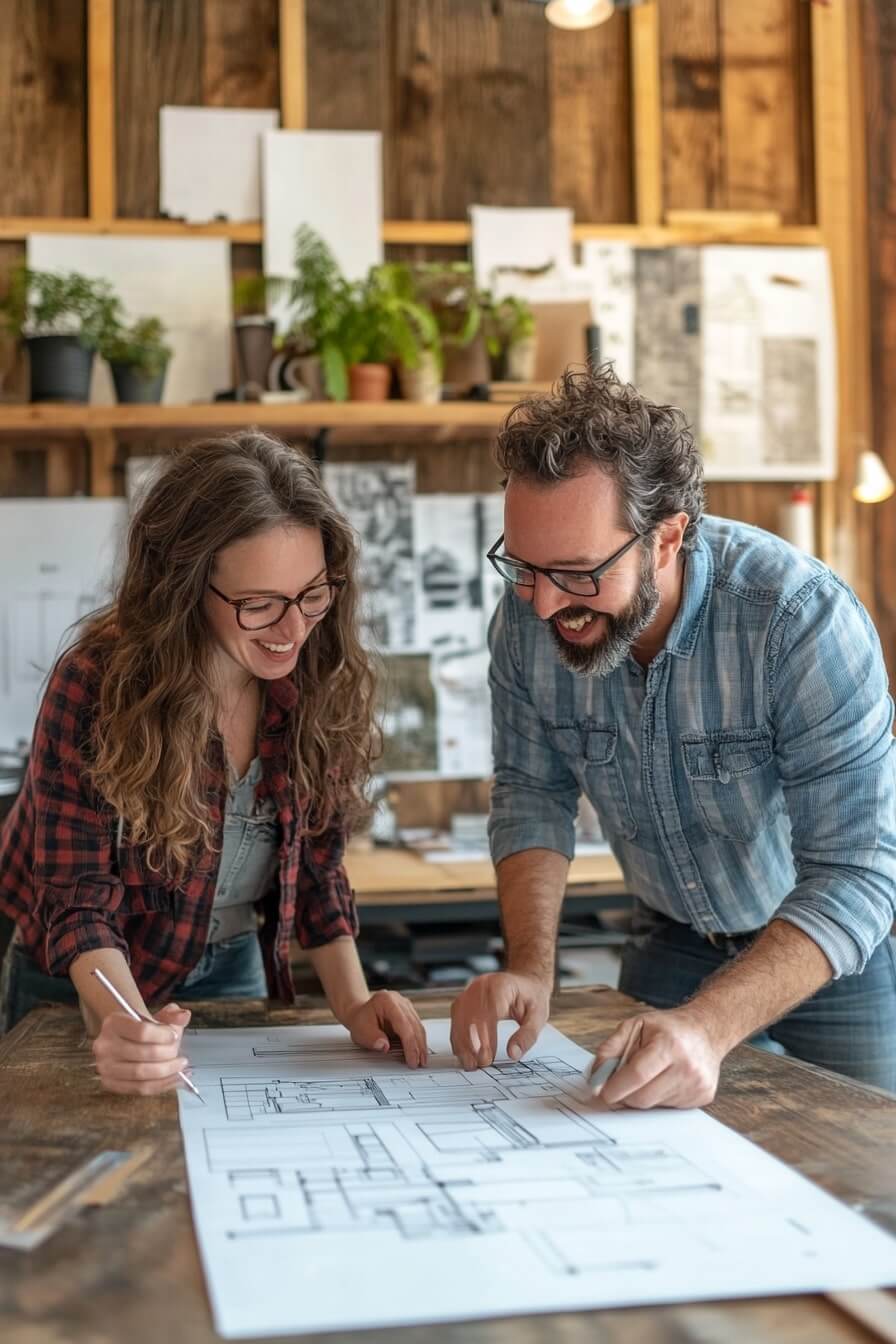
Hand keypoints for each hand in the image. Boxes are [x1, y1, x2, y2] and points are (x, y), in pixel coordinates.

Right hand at [91, 1002, 191, 1095]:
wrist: (124, 1040)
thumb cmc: (142, 1028)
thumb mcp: (156, 1016)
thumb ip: (172, 1015)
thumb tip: (184, 1015)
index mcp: (114, 1023)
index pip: (142, 1031)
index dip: (163, 1036)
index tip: (176, 1036)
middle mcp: (104, 1045)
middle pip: (142, 1054)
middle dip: (167, 1055)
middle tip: (182, 1056)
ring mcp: (105, 1067)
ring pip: (141, 1074)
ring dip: (167, 1072)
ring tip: (181, 1066)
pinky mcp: (110, 1083)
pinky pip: (140, 1089)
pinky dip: (162, 1085)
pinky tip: (176, 1078)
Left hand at [344, 991, 427, 1067]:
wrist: (359, 1013)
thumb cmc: (360, 1021)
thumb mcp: (360, 1031)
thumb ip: (372, 1039)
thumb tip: (385, 1046)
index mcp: (387, 1001)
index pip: (403, 1024)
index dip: (410, 1044)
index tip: (412, 1060)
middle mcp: (399, 1001)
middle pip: (414, 1025)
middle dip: (418, 1046)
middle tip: (420, 1063)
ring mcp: (406, 1006)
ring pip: (418, 1026)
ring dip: (421, 1045)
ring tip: (421, 1060)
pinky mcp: (409, 1012)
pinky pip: (417, 1027)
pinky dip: (418, 1040)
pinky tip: (419, 1051)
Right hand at [450, 971, 549, 1070]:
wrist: (524, 982)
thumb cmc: (531, 997)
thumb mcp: (539, 1016)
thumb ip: (527, 1035)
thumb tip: (513, 1053)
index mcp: (501, 986)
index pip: (489, 1011)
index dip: (485, 1035)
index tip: (486, 1057)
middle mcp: (482, 986)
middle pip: (469, 1014)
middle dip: (471, 1042)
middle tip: (478, 1064)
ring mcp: (471, 991)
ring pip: (459, 1017)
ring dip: (462, 1042)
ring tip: (470, 1063)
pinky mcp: (465, 1000)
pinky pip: (456, 1018)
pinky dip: (458, 1037)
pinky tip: (463, 1053)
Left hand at [589, 1007, 723, 1109]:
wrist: (706, 1031)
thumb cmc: (667, 1028)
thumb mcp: (635, 1026)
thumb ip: (610, 1049)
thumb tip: (595, 1077)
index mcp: (668, 1045)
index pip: (637, 1074)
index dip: (616, 1087)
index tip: (602, 1093)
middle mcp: (686, 1066)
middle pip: (643, 1097)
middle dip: (625, 1094)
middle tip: (622, 1082)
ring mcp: (697, 1084)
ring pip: (654, 1106)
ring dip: (643, 1095)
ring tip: (651, 1074)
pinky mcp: (703, 1097)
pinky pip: (668, 1108)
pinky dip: (659, 1097)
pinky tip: (666, 1080)